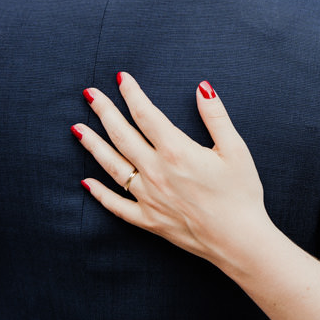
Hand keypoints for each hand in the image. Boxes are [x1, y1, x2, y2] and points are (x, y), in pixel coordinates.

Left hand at [73, 73, 270, 265]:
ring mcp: (148, 197)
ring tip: (77, 129)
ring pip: (112, 166)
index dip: (132, 93)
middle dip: (104, 112)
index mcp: (176, 151)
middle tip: (90, 95)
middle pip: (122, 135)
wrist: (239, 241)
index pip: (146, 114)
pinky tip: (86, 183)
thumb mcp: (235, 149)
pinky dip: (100, 193)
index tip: (121, 78)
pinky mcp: (148, 220)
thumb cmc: (241, 194)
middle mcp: (156, 172)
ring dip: (93, 145)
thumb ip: (216, 116)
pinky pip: (116, 205)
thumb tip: (202, 87)